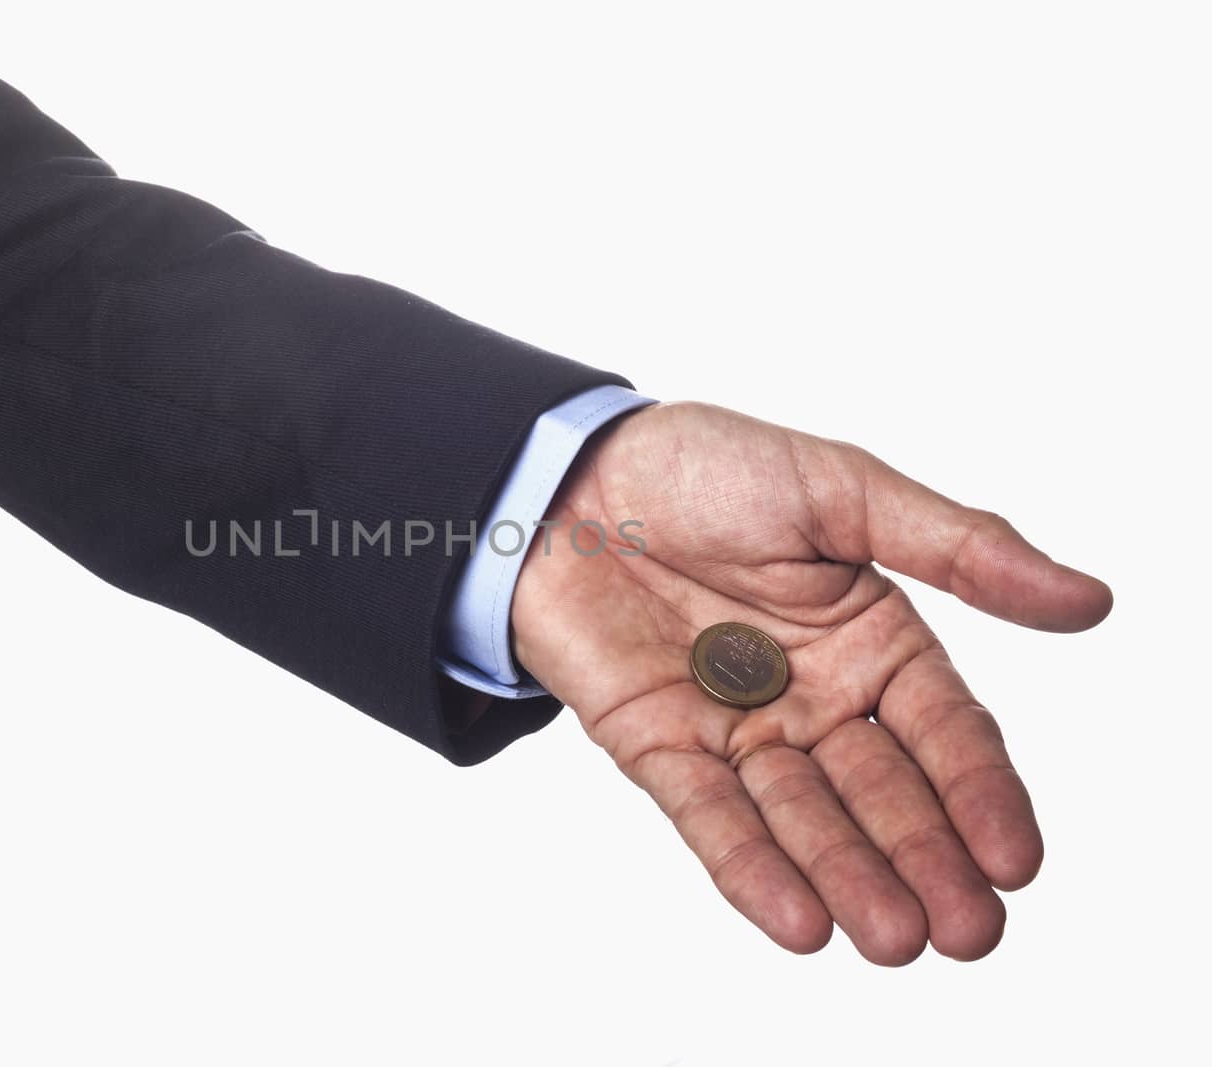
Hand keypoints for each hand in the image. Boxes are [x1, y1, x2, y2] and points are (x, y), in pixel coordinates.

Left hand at [511, 402, 1110, 963]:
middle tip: (969, 934)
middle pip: (883, 793)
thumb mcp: (843, 490)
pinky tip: (800, 923)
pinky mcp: (659, 749)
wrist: (568, 477)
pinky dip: (752, 870)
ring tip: (892, 940)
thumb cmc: (706, 465)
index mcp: (870, 640)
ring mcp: (737, 729)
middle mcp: (813, 697)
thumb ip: (958, 548)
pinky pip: (710, 819)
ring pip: (803, 820)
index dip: (980, 794)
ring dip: (849, 879)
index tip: (1016, 861)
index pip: (944, 730)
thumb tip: (1090, 601)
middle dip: (926, 862)